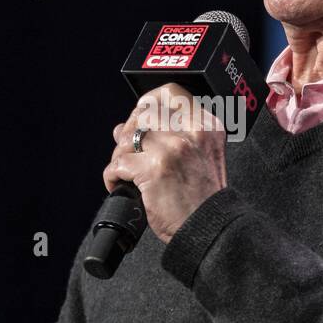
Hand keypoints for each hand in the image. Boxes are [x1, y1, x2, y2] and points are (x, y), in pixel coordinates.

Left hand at [103, 83, 227, 243]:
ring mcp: (173, 148)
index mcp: (207, 126)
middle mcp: (192, 132)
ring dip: (119, 155)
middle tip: (128, 151)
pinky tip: (121, 185)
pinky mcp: (154, 168)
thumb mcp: (200, 157)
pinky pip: (118, 163)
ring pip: (128, 136)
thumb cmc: (204, 199)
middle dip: (130, 131)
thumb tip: (124, 127)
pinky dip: (113, 177)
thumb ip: (169, 136)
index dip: (148, 103)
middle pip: (144, 112)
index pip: (171, 93)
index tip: (139, 119)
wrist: (209, 228)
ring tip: (125, 172)